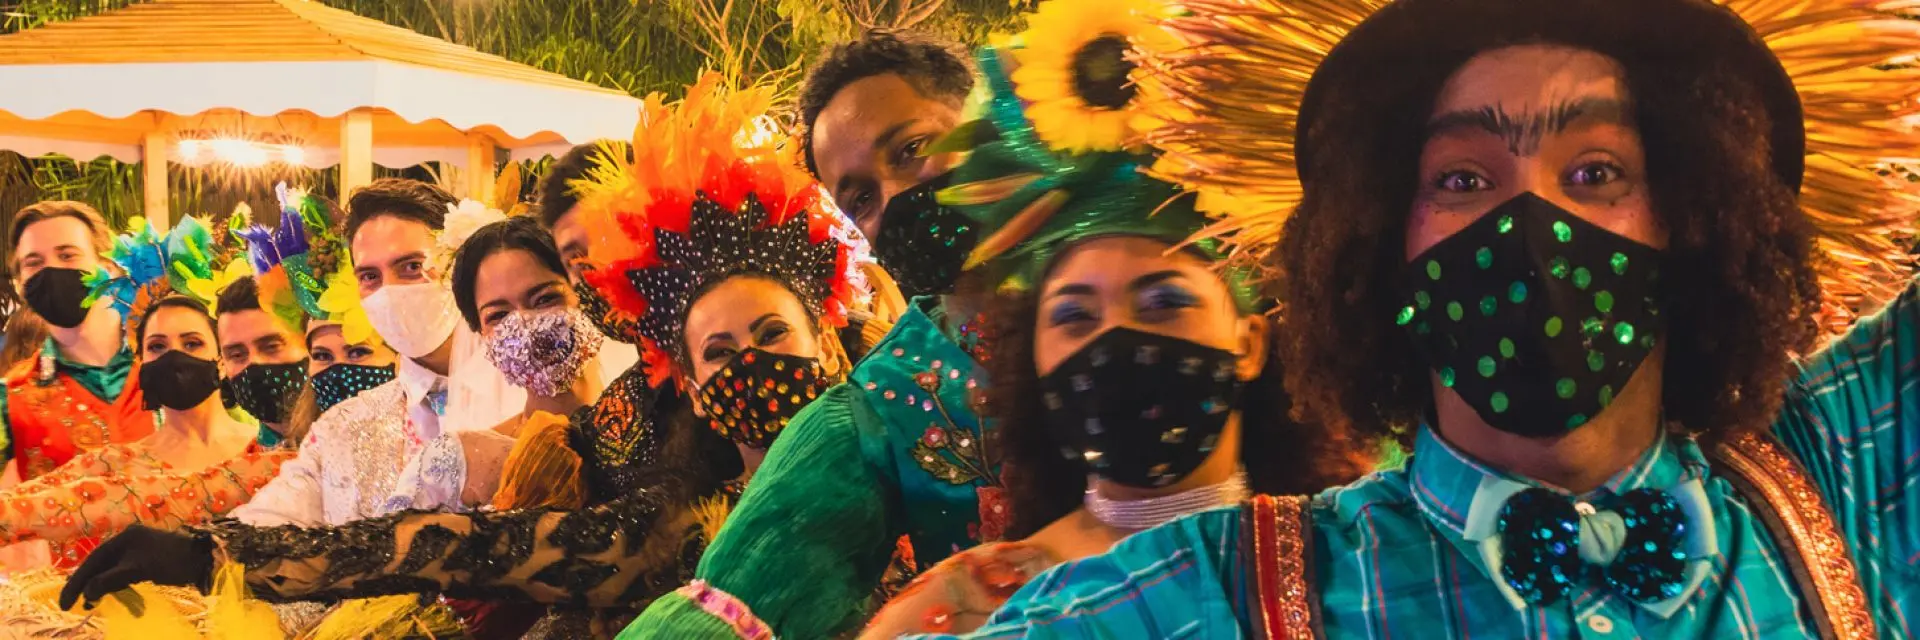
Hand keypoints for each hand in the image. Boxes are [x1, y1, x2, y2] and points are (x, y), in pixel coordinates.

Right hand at [58, 524, 213, 609]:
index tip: (64, 604)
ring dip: (102, 588)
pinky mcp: (147, 561)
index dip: (76, 582)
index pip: (93, 560)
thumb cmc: (173, 561)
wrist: (205, 559)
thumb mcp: (138, 570)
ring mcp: (139, 550)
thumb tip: (87, 593)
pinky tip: (116, 598)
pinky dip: (118, 587)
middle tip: (73, 606)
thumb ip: (111, 580)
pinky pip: (125, 575)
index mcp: (124, 537)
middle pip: (100, 565)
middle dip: (86, 586)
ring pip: (111, 571)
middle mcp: (129, 541)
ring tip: (92, 605)